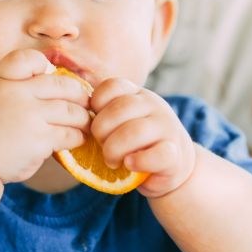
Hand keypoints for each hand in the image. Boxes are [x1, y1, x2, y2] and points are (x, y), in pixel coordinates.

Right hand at [0, 49, 90, 183]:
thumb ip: (11, 87)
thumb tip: (46, 78)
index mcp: (2, 81)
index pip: (27, 59)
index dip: (43, 64)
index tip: (49, 75)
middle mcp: (17, 94)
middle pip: (62, 86)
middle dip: (79, 95)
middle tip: (86, 103)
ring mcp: (29, 116)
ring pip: (71, 111)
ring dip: (83, 119)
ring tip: (85, 124)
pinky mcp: (39, 140)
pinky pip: (69, 134)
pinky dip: (77, 137)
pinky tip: (77, 139)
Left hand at [90, 78, 195, 197]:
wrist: (172, 165)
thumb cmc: (136, 144)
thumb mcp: (122, 122)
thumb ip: (105, 114)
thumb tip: (75, 118)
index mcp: (138, 95)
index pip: (113, 85)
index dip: (96, 104)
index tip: (94, 122)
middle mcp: (155, 106)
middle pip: (120, 109)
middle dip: (101, 131)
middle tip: (101, 146)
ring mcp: (167, 129)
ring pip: (135, 131)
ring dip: (114, 150)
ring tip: (112, 161)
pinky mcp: (176, 155)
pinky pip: (156, 155)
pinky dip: (137, 162)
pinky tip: (130, 165)